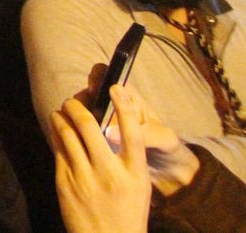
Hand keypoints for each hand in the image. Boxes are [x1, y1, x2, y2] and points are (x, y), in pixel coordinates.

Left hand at [50, 91, 150, 232]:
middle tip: (75, 98)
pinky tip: (58, 127)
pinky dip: (57, 133)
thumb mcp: (138, 185)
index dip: (124, 107)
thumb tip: (108, 124)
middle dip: (78, 105)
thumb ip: (127, 157)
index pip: (132, 134)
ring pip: (67, 133)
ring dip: (63, 116)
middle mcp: (109, 174)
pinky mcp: (64, 183)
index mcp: (135, 174)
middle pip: (90, 126)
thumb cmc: (126, 211)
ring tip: (63, 110)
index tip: (116, 87)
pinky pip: (58, 149)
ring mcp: (84, 178)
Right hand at [74, 66, 198, 196]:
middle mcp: (111, 106)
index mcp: (129, 98)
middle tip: (83, 118)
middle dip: (81, 102)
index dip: (96, 78)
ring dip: (76, 119)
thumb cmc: (168, 148)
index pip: (106, 74)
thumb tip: (108, 133)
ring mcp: (102, 122)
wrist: (169, 171)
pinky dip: (75, 132)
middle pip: (87, 93)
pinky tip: (77, 143)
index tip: (93, 91)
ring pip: (80, 111)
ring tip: (79, 134)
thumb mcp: (164, 140)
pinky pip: (80, 129)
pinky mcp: (96, 138)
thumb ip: (144, 135)